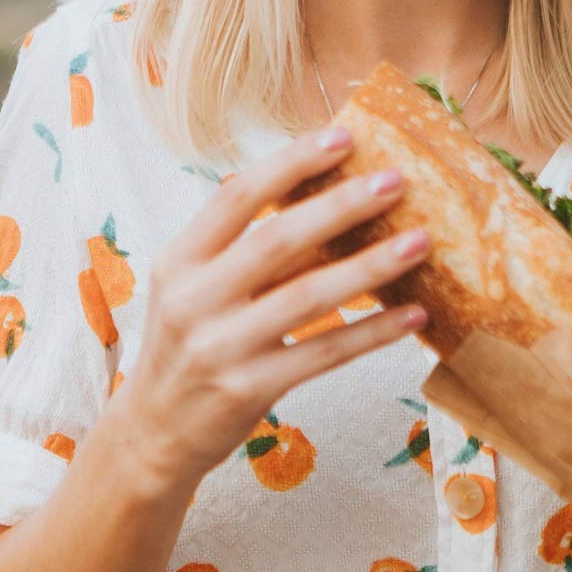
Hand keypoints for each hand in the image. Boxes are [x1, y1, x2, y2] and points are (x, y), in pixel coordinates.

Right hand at [120, 126, 429, 491]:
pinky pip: (325, 352)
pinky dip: (373, 332)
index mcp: (179, 260)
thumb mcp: (193, 291)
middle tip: (395, 181)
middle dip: (342, 205)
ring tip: (420, 242)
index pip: (238, 195)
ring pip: (309, 295)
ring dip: (371, 266)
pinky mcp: (248, 389)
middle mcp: (193, 299)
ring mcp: (220, 347)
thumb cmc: (187, 349)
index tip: (342, 136)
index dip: (292, 162)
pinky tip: (412, 315)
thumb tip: (323, 200)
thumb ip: (241, 250)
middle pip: (278, 239)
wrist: (151, 435)